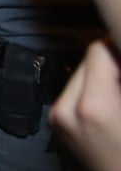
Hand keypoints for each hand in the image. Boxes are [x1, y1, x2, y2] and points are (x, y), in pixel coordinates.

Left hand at [51, 40, 120, 170]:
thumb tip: (117, 47)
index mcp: (92, 107)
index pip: (97, 52)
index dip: (117, 47)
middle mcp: (66, 109)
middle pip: (87, 61)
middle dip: (111, 62)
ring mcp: (57, 118)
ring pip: (80, 75)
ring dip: (102, 76)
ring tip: (119, 90)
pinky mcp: (56, 123)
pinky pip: (73, 92)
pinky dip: (92, 90)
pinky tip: (110, 102)